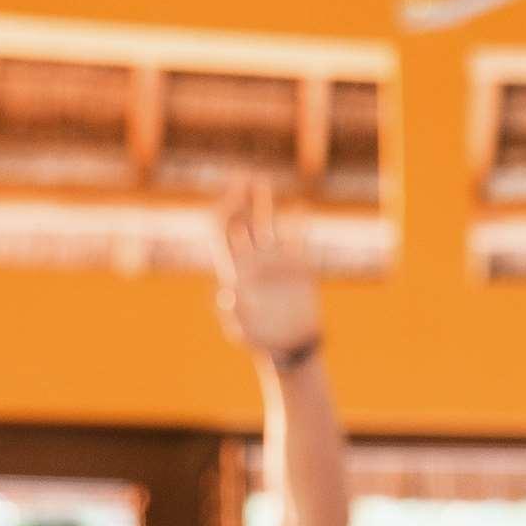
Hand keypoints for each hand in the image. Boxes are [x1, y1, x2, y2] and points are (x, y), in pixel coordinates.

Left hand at [213, 179, 323, 359]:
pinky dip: (299, 222)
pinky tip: (301, 207)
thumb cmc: (265, 343)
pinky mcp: (300, 266)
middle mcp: (254, 261)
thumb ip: (234, 315)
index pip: (224, 234)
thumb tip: (227, 293)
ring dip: (263, 203)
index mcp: (237, 271)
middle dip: (239, 198)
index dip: (225, 212)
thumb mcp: (245, 332)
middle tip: (243, 176)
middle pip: (242, 222)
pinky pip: (298, 237)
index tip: (233, 197)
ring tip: (262, 180)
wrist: (292, 348)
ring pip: (267, 224)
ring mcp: (276, 261)